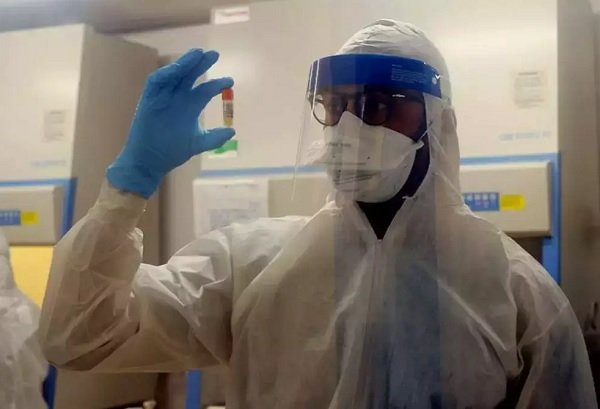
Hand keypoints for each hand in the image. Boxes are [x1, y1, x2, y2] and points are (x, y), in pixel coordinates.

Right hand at [107, 48, 234, 197]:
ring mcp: (162, 97)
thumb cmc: (172, 151)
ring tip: (197, 54)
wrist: (150, 162)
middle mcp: (177, 98)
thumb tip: (232, 131)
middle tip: (214, 54)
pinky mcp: (148, 100)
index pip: (205, 90)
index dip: (217, 84)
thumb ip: (214, 138)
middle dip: (201, 64)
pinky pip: (155, 82)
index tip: (230, 82)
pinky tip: (177, 69)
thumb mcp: (197, 143)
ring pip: (174, 74)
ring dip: (184, 63)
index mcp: (190, 106)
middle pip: (190, 76)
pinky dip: (165, 74)